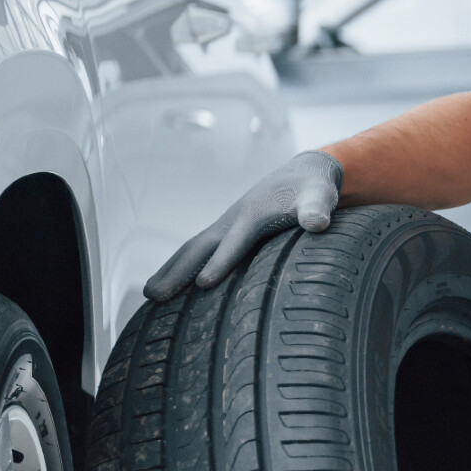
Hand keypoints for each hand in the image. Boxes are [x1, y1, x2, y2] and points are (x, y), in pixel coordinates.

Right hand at [144, 150, 343, 300]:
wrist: (302, 174)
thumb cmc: (313, 189)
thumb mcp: (320, 196)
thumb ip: (318, 209)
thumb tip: (317, 223)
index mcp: (254, 215)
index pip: (235, 243)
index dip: (221, 262)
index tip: (204, 283)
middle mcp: (233, 221)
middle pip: (200, 247)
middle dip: (178, 271)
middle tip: (155, 295)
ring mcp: (226, 226)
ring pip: (193, 248)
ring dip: (171, 269)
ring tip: (150, 295)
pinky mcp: (226, 232)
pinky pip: (199, 250)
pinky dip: (180, 266)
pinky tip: (170, 286)